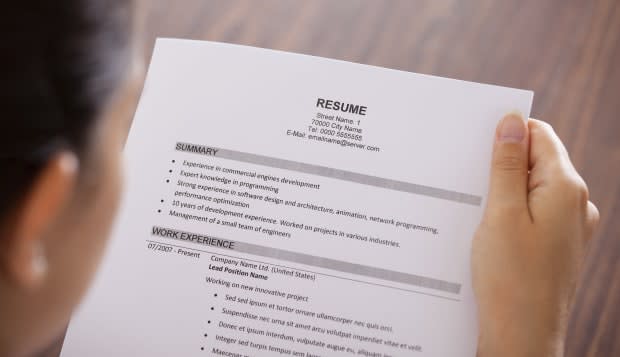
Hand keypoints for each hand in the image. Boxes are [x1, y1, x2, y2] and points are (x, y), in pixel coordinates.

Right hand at [472, 114, 598, 356]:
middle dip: (502, 165)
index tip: (476, 142)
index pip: (539, 136)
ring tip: (477, 211)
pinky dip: (512, 212)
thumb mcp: (501, 212)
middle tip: (469, 180)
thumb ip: (507, 164)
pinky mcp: (559, 245)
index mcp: (566, 188)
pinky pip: (535, 213)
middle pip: (537, 162)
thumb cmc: (510, 277)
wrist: (523, 334)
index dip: (507, 134)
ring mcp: (570, 227)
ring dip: (504, 191)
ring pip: (533, 189)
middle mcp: (576, 203)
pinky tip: (489, 230)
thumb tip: (511, 122)